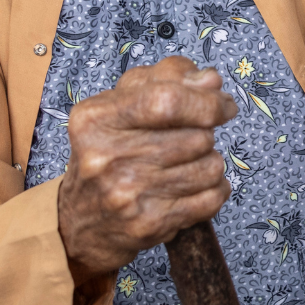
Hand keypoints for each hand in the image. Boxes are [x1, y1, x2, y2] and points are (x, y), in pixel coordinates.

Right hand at [57, 56, 237, 278]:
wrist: (81, 222)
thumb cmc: (108, 154)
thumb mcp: (120, 106)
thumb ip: (165, 80)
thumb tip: (210, 80)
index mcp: (96, 119)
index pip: (167, 101)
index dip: (207, 101)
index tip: (224, 105)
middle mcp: (107, 157)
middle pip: (196, 136)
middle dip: (206, 134)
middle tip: (192, 139)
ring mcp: (127, 194)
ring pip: (210, 167)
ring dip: (210, 163)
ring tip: (187, 165)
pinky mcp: (148, 224)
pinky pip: (212, 198)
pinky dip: (215, 190)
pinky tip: (194, 188)